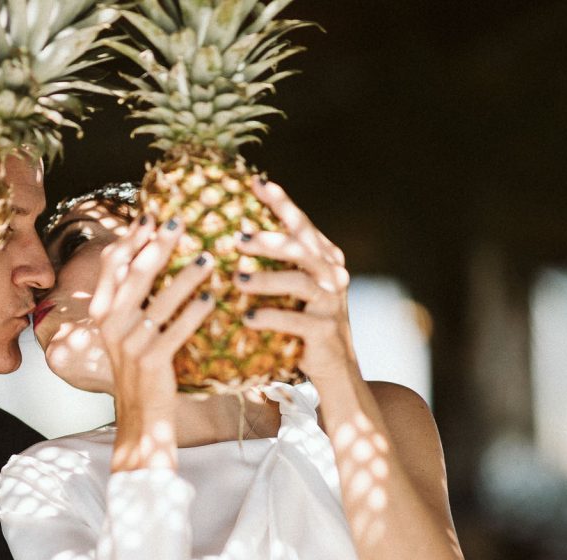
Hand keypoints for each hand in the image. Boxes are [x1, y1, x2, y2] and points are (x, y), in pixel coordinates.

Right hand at [89, 217, 215, 469]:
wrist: (140, 419)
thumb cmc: (141, 370)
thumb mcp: (127, 333)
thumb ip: (132, 299)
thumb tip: (150, 257)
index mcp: (102, 314)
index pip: (113, 266)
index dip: (131, 238)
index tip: (151, 215)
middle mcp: (111, 326)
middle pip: (135, 275)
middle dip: (158, 245)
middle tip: (181, 223)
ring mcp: (130, 344)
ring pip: (159, 301)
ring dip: (185, 276)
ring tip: (208, 257)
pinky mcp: (151, 362)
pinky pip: (177, 331)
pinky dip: (195, 312)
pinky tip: (213, 298)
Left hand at [235, 179, 357, 387]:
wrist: (334, 369)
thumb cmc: (303, 323)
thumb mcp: (293, 290)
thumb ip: (275, 264)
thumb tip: (233, 232)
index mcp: (325, 258)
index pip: (302, 224)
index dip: (282, 203)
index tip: (257, 183)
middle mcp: (333, 275)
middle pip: (301, 248)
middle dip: (270, 240)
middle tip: (238, 237)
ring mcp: (331, 302)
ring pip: (300, 281)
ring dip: (266, 279)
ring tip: (237, 280)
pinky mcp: (325, 331)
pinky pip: (296, 320)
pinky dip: (271, 317)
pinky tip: (247, 318)